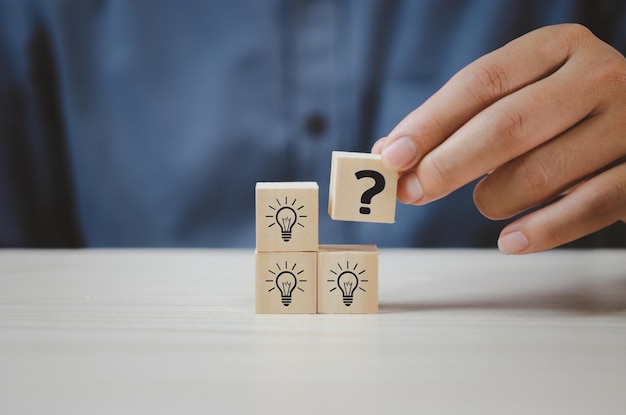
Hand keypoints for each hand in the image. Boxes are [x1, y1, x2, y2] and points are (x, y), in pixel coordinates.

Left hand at [372, 24, 625, 253]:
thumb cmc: (565, 115)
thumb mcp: (519, 97)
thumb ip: (461, 121)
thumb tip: (391, 152)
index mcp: (558, 47)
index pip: (481, 83)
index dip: (430, 122)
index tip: (392, 155)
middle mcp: (598, 77)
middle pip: (505, 126)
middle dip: (447, 165)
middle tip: (411, 191)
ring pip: (539, 172)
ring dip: (493, 199)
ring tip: (483, 202)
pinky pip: (586, 209)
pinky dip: (540, 230)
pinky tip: (510, 241)